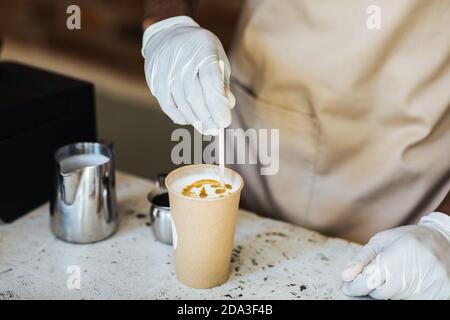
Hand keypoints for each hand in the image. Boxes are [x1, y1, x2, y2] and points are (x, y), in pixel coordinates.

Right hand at [142, 16, 234, 134]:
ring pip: (181, 104)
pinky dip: (181, 117)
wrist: (167, 34)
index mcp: (203, 50)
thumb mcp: (217, 57)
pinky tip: (191, 120)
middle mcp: (182, 60)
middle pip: (195, 97)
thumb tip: (227, 106)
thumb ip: (222, 82)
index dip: (217, 105)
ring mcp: (166, 71)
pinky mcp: (155, 81)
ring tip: (206, 128)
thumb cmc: (199, 49)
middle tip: (216, 129)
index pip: (210, 82)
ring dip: (196, 120)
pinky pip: (168, 106)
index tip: (224, 121)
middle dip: (208, 117)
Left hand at [341, 212, 449, 299]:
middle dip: (372, 286)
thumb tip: (345, 276)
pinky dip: (402, 293)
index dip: (355, 285)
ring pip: (393, 298)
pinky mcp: (437, 295)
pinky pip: (408, 300)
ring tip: (396, 272)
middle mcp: (414, 272)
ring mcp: (427, 286)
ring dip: (388, 288)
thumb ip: (362, 259)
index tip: (348, 287)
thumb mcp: (381, 241)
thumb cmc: (406, 240)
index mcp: (398, 254)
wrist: (443, 242)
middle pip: (380, 293)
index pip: (369, 279)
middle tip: (378, 274)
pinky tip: (407, 279)